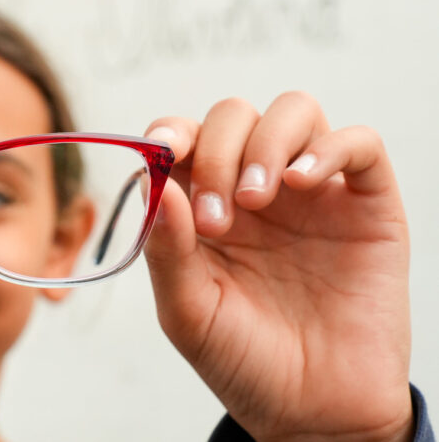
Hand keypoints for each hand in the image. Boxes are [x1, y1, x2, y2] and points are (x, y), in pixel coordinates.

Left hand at [142, 92, 412, 441]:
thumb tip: (154, 183)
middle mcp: (257, 188)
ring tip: (256, 199)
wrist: (313, 413)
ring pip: (294, 111)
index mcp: (204, 205)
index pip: (183, 139)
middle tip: (217, 216)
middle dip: (216, 150)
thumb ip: (166, 250)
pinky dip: (328, 147)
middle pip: (233, 115)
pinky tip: (301, 182)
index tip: (161, 152)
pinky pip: (359, 144)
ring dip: (266, 141)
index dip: (169, 133)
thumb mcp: (187, 312)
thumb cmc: (243, 360)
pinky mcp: (368, 206)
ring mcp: (314, 193)